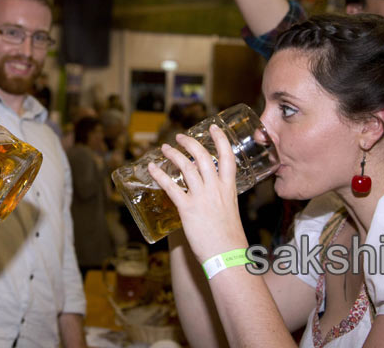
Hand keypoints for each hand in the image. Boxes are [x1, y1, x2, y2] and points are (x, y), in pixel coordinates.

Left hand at [147, 125, 247, 262]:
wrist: (227, 256)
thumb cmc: (230, 239)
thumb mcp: (230, 213)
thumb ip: (221, 201)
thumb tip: (211, 200)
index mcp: (228, 189)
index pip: (227, 157)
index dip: (220, 139)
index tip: (213, 128)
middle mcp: (215, 189)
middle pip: (202, 156)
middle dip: (190, 143)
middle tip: (180, 136)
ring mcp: (201, 197)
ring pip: (186, 166)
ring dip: (173, 154)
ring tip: (164, 148)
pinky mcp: (187, 208)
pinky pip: (171, 186)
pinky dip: (160, 175)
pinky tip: (152, 168)